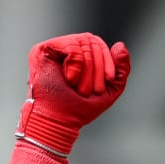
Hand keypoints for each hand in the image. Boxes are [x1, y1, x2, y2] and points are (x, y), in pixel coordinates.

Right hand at [17, 33, 130, 157]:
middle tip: (89, 90)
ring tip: (79, 88)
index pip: (98, 44)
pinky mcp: (43, 49)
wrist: (60, 122)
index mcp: (81, 56)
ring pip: (82, 43)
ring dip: (87, 69)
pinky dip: (76, 63)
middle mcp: (66, 48)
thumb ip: (121, 70)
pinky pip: (71, 45)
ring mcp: (54, 48)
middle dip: (97, 68)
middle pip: (92, 41)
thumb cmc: (79, 109)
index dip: (108, 60)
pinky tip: (70, 78)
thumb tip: (121, 45)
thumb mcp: (109, 90)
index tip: (109, 79)